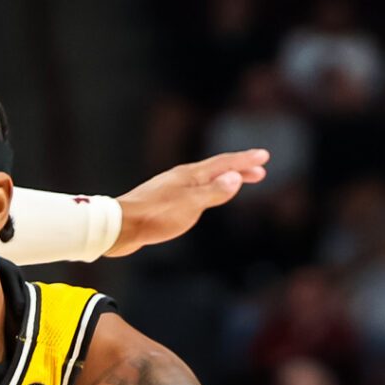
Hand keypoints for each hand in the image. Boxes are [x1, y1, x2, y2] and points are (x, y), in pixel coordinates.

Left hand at [108, 151, 269, 256]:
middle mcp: (181, 178)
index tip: (264, 157)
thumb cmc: (155, 216)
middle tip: (260, 171)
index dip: (245, 161)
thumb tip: (236, 178)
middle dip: (239, 170)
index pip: (224, 164)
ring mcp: (171, 189)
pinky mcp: (162, 202)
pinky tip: (203, 200)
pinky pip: (193, 192)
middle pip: (215, 170)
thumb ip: (214, 192)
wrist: (120, 227)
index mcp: (190, 175)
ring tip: (237, 183)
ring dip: (223, 180)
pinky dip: (208, 192)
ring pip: (204, 180)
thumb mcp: (190, 205)